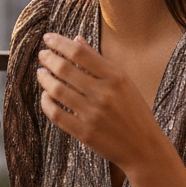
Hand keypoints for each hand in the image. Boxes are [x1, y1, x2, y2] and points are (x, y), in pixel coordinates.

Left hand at [36, 33, 170, 173]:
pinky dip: (46, 102)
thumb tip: (76, 39)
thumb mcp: (123, 82)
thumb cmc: (133, 111)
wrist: (144, 148)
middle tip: (42, 55)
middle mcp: (104, 94)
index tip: (48, 38)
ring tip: (41, 73)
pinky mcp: (84, 133)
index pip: (80, 53)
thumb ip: (98, 60)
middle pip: (65, 69)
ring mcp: (93, 114)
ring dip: (44, 79)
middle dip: (48, 58)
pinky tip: (46, 95)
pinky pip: (56, 114)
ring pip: (57, 90)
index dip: (59, 43)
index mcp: (116, 77)